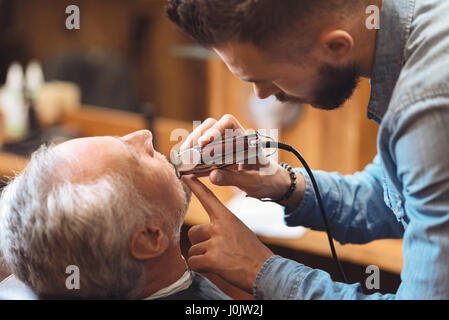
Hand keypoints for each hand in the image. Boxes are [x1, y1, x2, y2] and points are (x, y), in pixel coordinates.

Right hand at [180, 114, 305, 207]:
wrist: (272, 185)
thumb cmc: (268, 180)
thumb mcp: (253, 182)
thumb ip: (234, 178)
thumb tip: (212, 176)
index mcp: (246, 139)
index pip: (229, 122)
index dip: (214, 130)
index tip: (203, 143)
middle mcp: (235, 138)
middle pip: (212, 126)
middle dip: (198, 136)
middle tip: (188, 151)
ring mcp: (226, 146)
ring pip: (205, 137)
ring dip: (193, 146)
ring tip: (184, 157)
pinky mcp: (220, 157)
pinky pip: (204, 153)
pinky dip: (195, 158)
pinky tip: (187, 166)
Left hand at [182, 174, 273, 292]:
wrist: (265, 270)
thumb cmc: (252, 253)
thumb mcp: (239, 231)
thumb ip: (220, 228)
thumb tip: (200, 236)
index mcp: (227, 217)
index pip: (208, 198)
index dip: (195, 186)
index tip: (185, 175)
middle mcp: (218, 227)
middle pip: (193, 232)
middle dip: (200, 243)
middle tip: (218, 251)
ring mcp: (215, 242)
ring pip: (193, 250)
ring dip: (202, 258)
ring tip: (221, 261)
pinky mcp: (211, 259)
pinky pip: (193, 263)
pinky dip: (201, 268)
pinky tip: (215, 268)